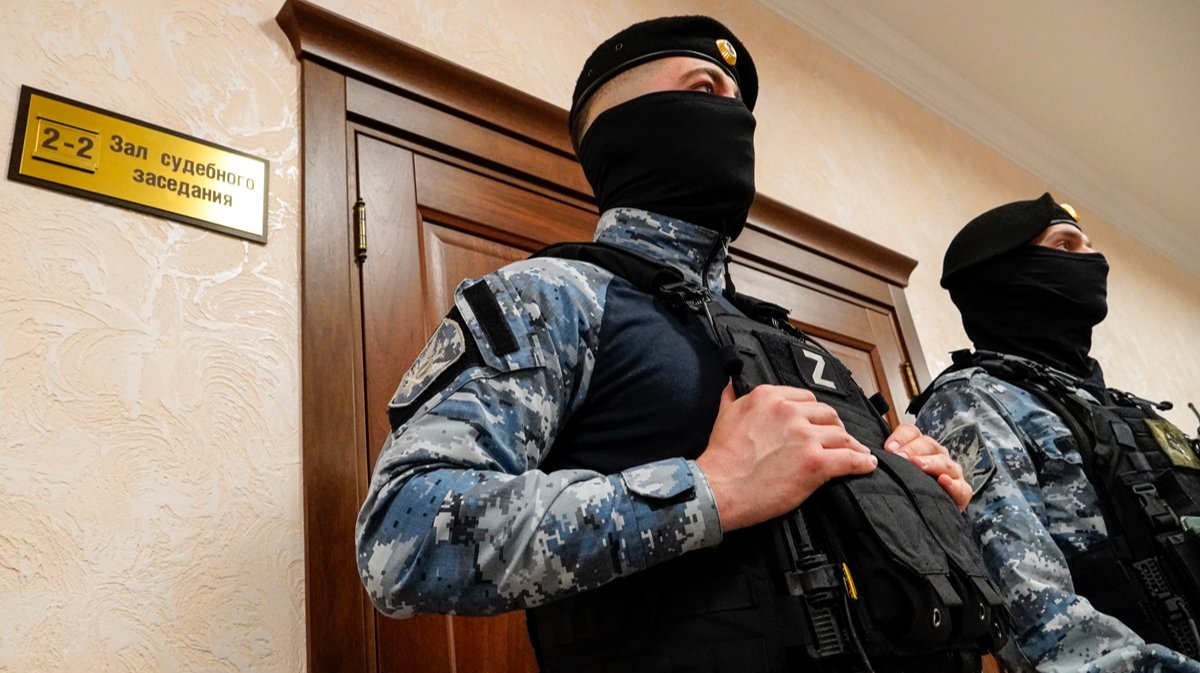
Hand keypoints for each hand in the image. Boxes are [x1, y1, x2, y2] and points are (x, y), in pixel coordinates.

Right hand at [696, 382, 877, 531]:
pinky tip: (866, 465)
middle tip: (838, 440)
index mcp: (769, 397)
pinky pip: (849, 459)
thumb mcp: (724, 415)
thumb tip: (732, 382)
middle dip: (834, 428)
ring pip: (841, 435)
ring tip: (857, 453)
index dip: (815, 413)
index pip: (806, 398)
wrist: (718, 488)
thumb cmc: (721, 457)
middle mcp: (789, 412)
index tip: (819, 423)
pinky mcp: (815, 462)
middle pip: (828, 415)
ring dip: (851, 445)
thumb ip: (732, 395)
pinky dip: (861, 462)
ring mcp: (804, 436)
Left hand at [883, 424, 971, 510]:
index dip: (900, 438)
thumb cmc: (908, 488)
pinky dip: (954, 485)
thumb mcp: (896, 472)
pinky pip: (961, 487)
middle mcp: (937, 455)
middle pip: (928, 444)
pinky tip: (944, 481)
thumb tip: (868, 459)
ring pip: (944, 462)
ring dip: (931, 463)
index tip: (888, 448)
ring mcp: (951, 472)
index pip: (911, 432)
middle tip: (899, 457)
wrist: (927, 513)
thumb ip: (887, 462)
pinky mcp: (961, 491)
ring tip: (918, 465)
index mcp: (920, 447)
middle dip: (912, 449)